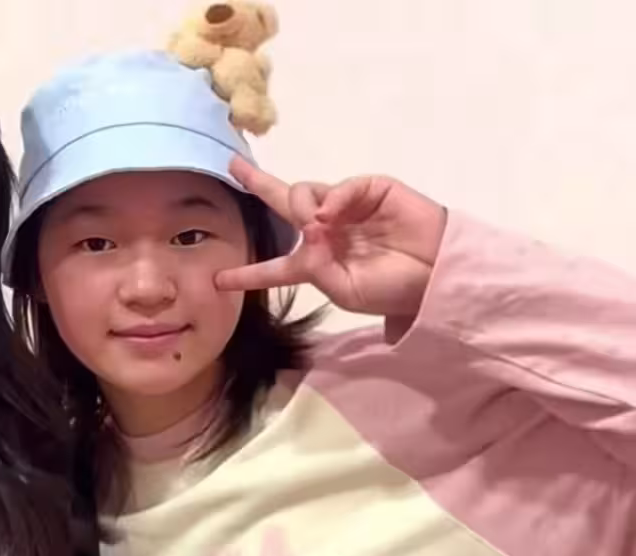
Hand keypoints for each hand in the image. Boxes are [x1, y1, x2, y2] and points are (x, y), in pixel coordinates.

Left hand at [215, 158, 447, 317]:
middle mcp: (326, 232)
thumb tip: (305, 227)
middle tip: (234, 165)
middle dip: (258, 184)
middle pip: (283, 205)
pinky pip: (337, 186)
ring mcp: (345, 208)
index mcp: (317, 263)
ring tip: (318, 227)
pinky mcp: (367, 190)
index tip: (218, 279)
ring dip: (299, 205)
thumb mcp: (345, 292)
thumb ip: (316, 267)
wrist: (435, 272)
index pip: (277, 268)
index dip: (249, 274)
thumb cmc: (392, 289)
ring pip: (303, 192)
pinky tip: (332, 215)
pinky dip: (332, 198)